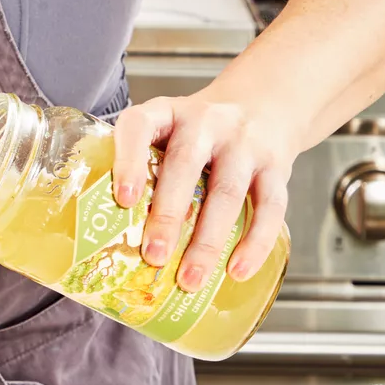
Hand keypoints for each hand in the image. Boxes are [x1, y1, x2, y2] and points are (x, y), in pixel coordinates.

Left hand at [112, 96, 295, 291]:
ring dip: (207, 241)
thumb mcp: (167, 132)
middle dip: (168, 215)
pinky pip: (270, 206)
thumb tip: (108, 239)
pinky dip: (256, 242)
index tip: (124, 199)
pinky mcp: (276, 166)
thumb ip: (143, 169)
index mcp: (167, 113)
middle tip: (154, 256)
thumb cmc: (198, 135)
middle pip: (185, 166)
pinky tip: (238, 270)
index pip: (140, 125)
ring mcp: (244, 142)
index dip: (128, 160)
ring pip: (226, 192)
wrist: (263, 105)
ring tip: (190, 280)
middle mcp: (205, 121)